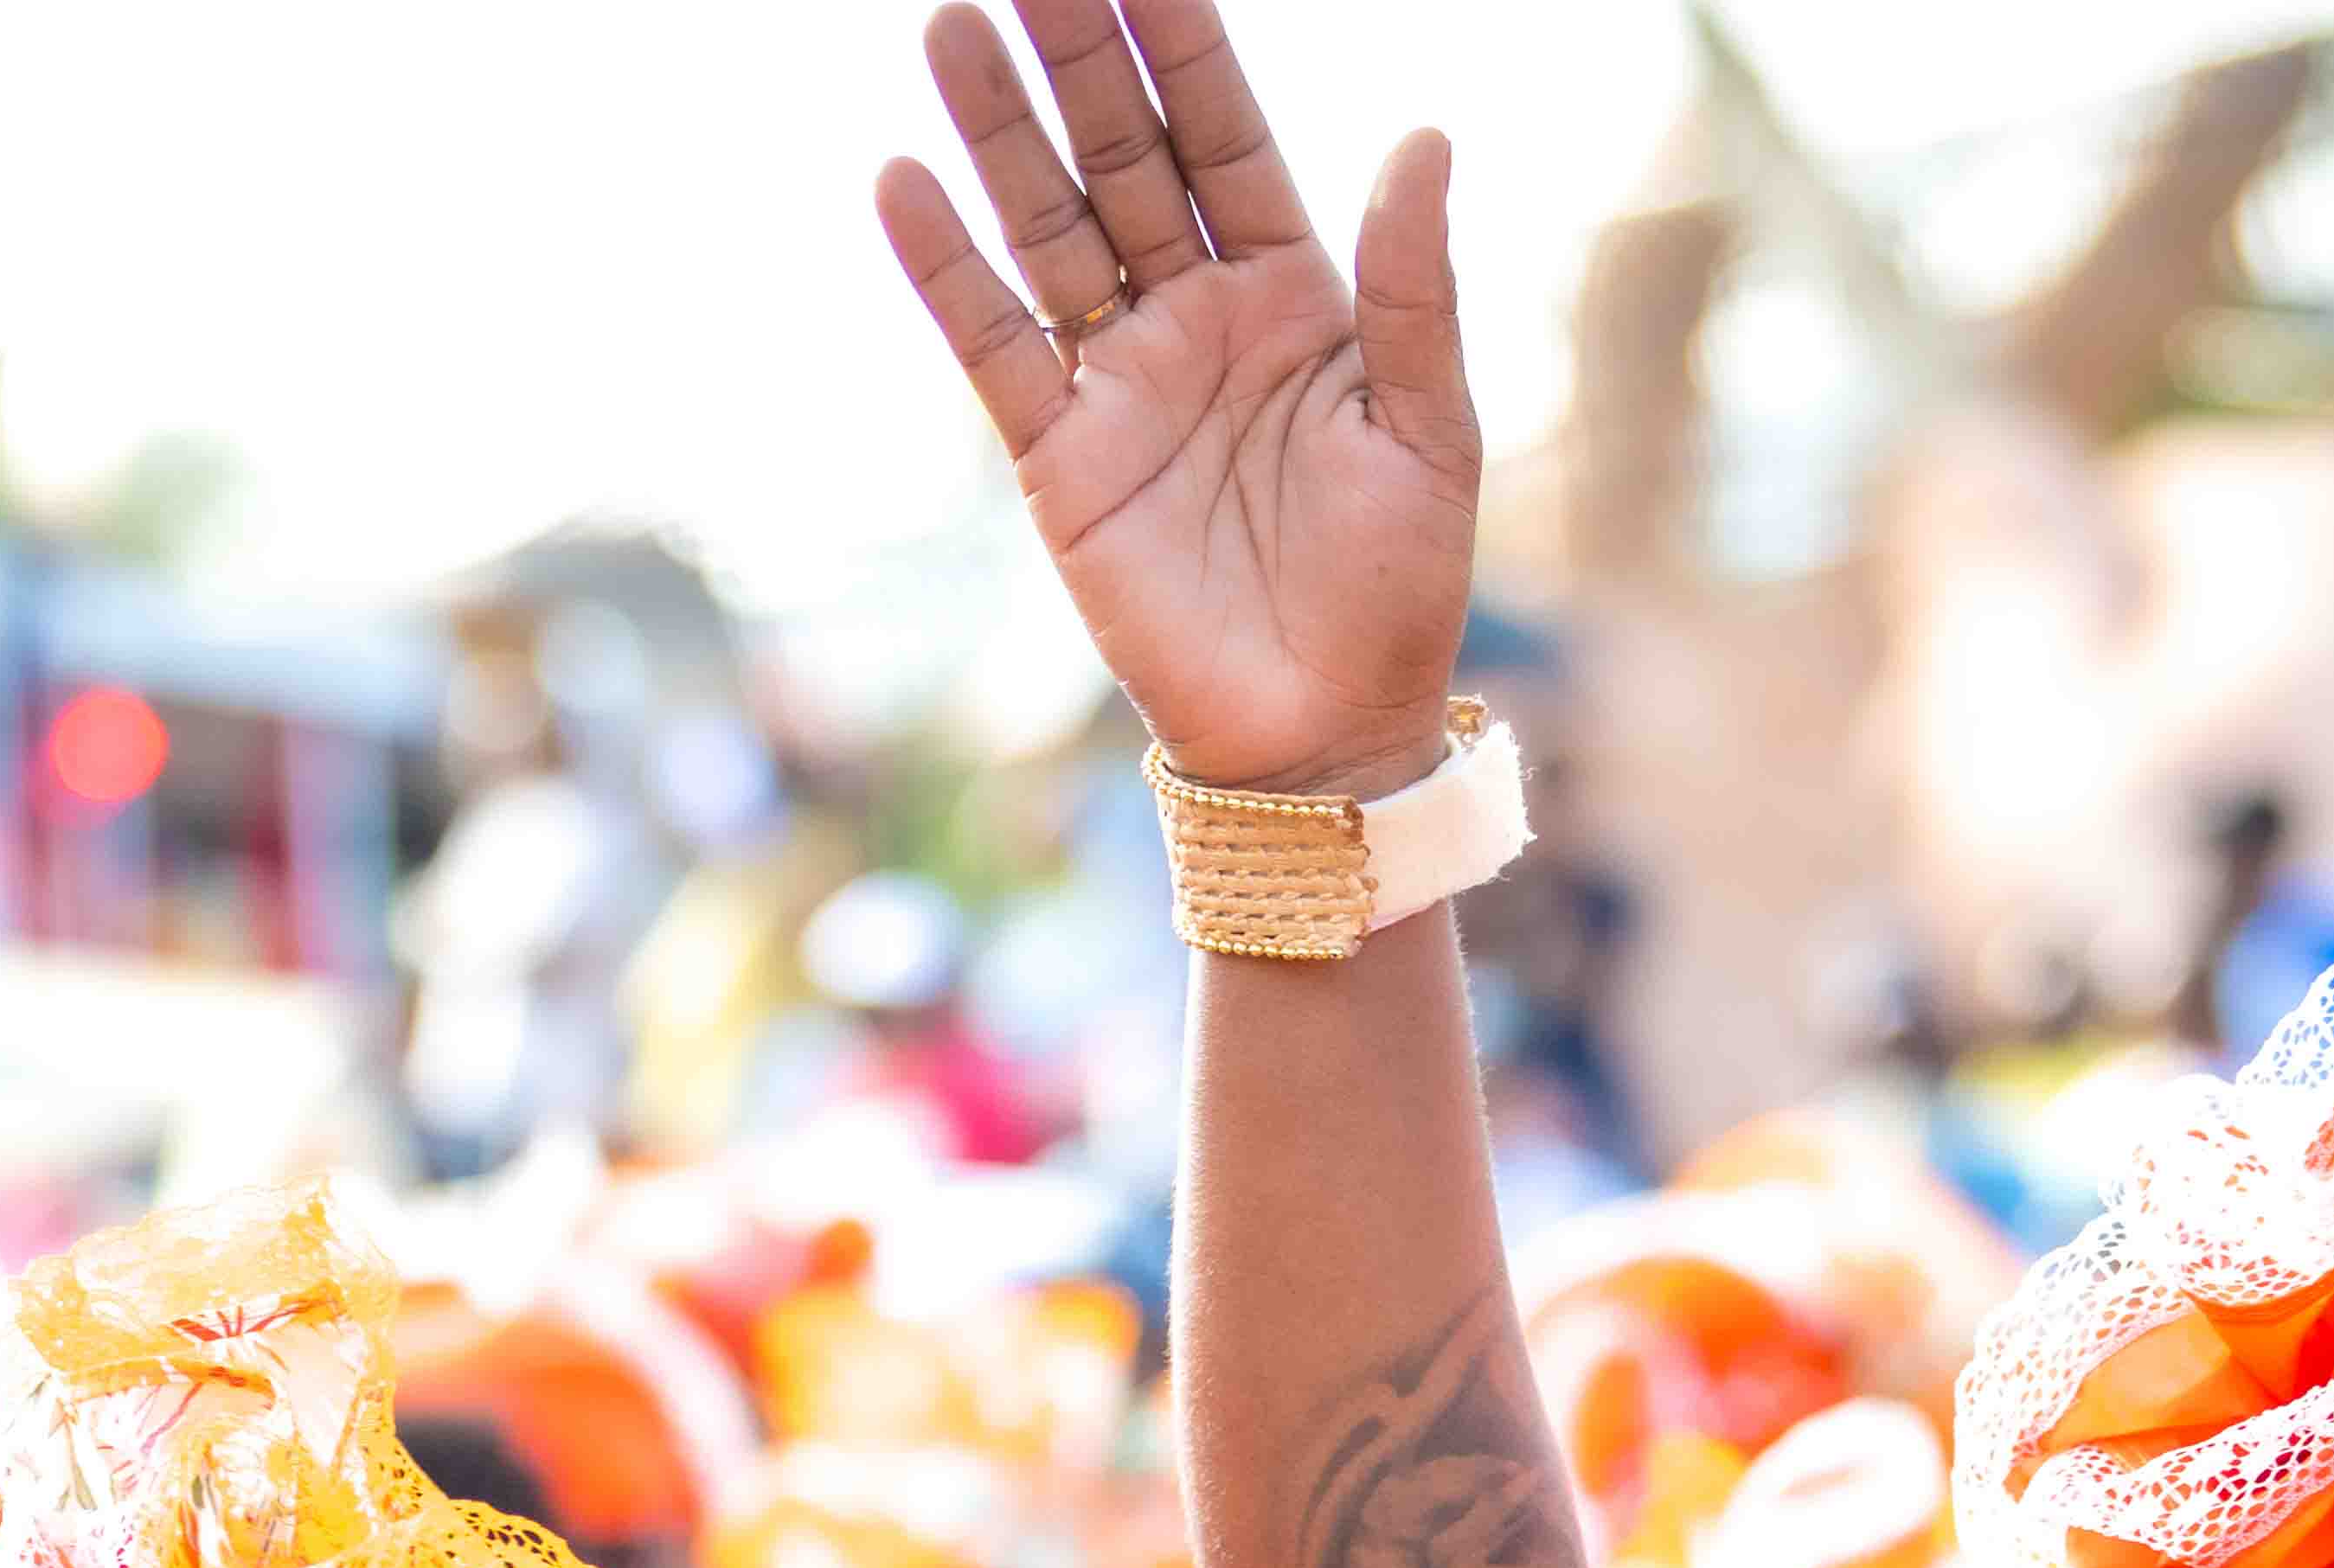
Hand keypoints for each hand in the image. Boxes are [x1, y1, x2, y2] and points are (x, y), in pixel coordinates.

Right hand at [874, 0, 1474, 798]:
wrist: (1323, 731)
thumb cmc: (1398, 587)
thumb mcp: (1430, 427)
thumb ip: (1415, 286)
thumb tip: (1423, 138)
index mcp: (1294, 292)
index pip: (1225, 135)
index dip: (1181, 42)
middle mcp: (1196, 316)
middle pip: (1123, 155)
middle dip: (1077, 56)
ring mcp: (1120, 381)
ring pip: (1048, 226)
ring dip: (999, 132)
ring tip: (952, 25)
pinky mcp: (1059, 459)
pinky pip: (993, 346)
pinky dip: (947, 270)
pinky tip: (903, 182)